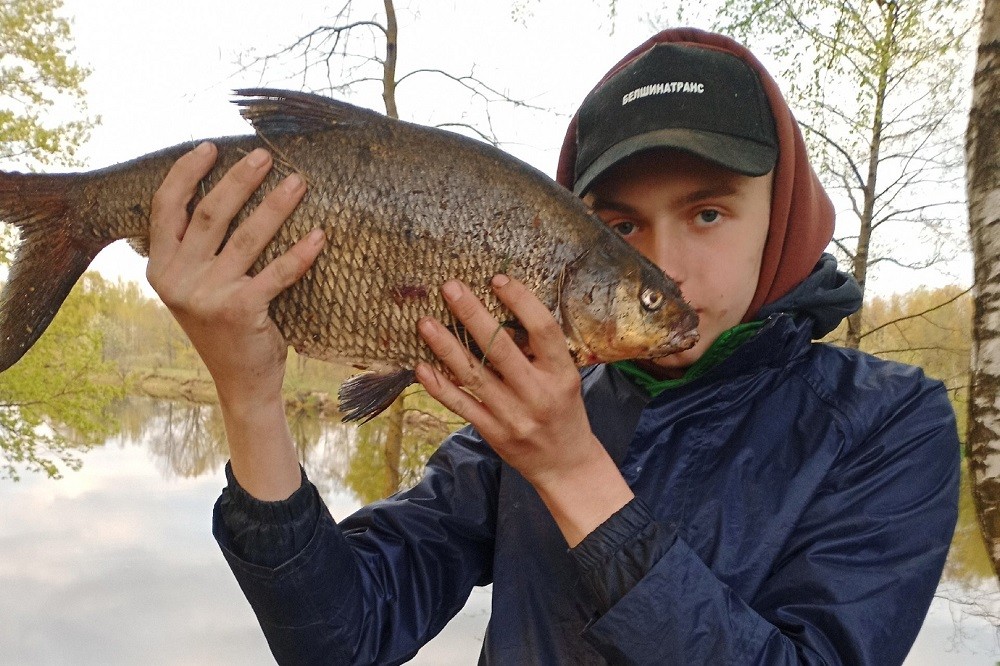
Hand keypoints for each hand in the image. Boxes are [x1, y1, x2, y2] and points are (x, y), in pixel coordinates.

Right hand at [146, 142, 323, 499]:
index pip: (166, 206)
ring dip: (277, 205)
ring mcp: (207, 295)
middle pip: (211, 213)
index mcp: (161, 267)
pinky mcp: (240, 310)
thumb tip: (224, 189)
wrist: (241, 383)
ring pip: (248, 236)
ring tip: (299, 182)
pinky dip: (301, 253)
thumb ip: (197, 249)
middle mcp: (178, 279)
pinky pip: (278, 271)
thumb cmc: (226, 327)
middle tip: (265, 155)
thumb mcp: (197, 286)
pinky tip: (319, 235)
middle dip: (240, 179)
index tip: (211, 146)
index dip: (187, 172)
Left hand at [415, 275, 633, 545]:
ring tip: (425, 322)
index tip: (497, 279)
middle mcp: (536, 393)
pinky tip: (421, 366)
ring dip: (445, 347)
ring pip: (473, 376)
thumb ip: (540, 352)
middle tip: (450, 288)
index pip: (543, 330)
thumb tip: (502, 311)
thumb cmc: (565, 411)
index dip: (520, 301)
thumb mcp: (566, 378)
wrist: (565, 464)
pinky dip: (439, 386)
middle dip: (472, 314)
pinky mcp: (492, 432)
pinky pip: (460, 405)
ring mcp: (512, 415)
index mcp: (562, 374)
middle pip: (500, 348)